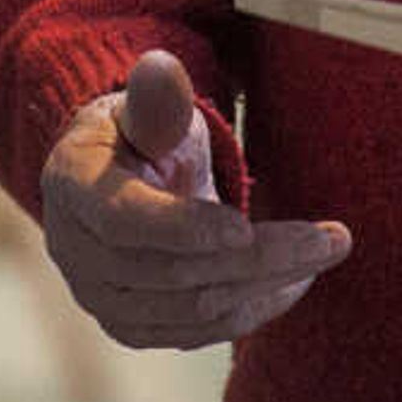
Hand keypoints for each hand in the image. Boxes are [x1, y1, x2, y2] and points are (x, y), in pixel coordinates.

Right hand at [38, 50, 347, 350]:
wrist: (122, 175)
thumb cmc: (140, 132)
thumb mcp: (149, 107)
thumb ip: (157, 98)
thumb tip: (160, 68)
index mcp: (72, 186)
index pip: (124, 223)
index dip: (185, 228)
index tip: (246, 226)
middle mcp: (75, 251)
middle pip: (171, 275)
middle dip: (257, 258)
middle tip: (329, 239)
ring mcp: (101, 297)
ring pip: (193, 311)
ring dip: (266, 285)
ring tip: (322, 253)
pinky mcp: (133, 326)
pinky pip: (199, 333)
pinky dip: (253, 309)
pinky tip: (295, 280)